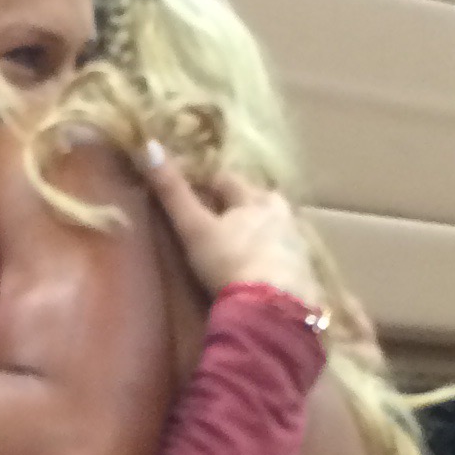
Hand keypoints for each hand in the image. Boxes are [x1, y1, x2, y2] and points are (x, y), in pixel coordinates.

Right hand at [139, 151, 322, 307]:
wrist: (273, 309)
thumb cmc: (229, 262)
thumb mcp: (194, 228)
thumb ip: (172, 192)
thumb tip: (147, 145)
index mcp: (253, 198)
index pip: (228, 180)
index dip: (210, 184)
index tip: (196, 190)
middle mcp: (281, 213)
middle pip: (261, 199)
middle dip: (246, 204)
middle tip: (227, 216)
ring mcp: (298, 243)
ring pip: (279, 226)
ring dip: (265, 231)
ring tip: (249, 244)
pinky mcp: (307, 272)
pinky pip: (290, 258)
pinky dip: (278, 259)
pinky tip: (269, 272)